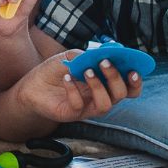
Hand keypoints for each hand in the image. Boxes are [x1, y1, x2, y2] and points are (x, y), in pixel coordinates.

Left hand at [16, 51, 141, 124]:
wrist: (32, 86)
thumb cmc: (56, 71)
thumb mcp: (71, 57)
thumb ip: (86, 55)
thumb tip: (100, 52)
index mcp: (105, 83)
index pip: (128, 87)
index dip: (135, 81)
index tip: (133, 69)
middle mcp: (100, 97)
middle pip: (121, 94)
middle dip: (116, 78)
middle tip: (104, 62)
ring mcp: (87, 107)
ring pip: (106, 105)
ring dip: (99, 86)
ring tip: (86, 71)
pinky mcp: (72, 114)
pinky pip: (79, 106)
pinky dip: (74, 91)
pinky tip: (66, 78)